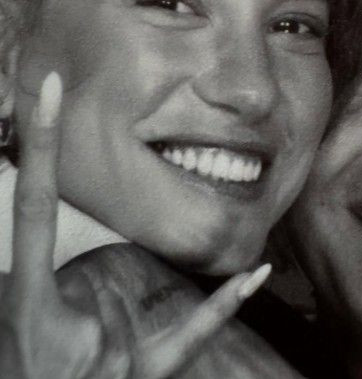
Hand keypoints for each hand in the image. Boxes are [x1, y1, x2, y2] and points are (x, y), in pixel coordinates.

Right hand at [0, 72, 270, 377]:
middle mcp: (72, 326)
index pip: (33, 207)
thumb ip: (18, 273)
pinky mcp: (146, 377)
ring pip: (137, 292)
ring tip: (102, 336)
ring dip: (129, 291)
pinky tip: (258, 271)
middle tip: (68, 302)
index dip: (40, 145)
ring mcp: (113, 354)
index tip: (52, 90)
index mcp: (28, 305)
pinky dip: (224, 301)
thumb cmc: (15, 370)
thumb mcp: (5, 316)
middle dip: (88, 268)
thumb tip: (30, 210)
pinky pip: (192, 335)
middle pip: (91, 258)